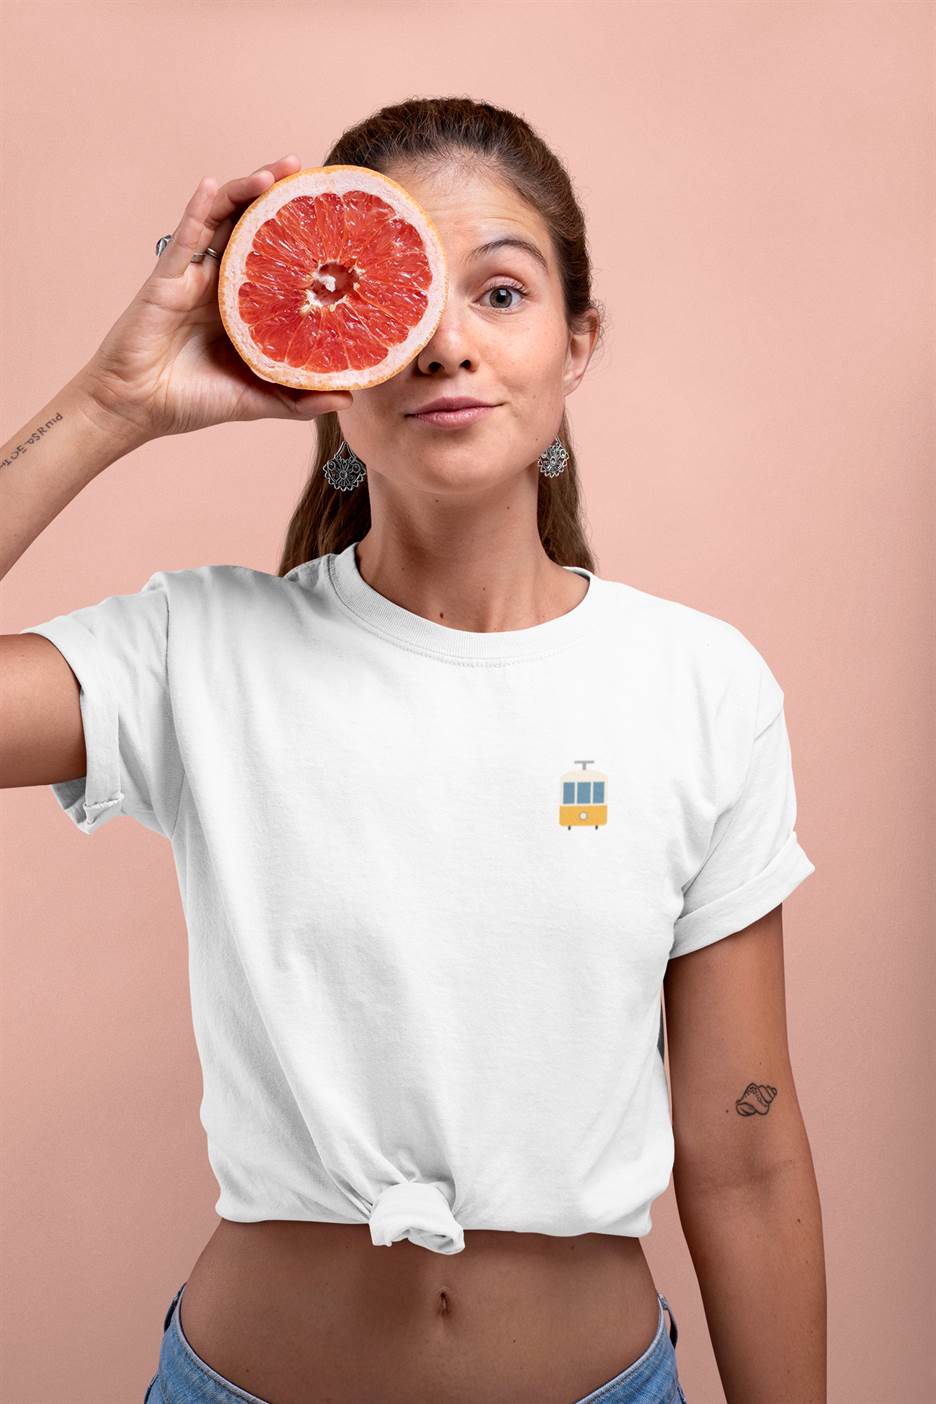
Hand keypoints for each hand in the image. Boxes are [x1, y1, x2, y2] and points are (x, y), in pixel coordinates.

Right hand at [78, 155, 352, 440]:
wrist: (137, 408)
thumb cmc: (191, 401)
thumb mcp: (257, 399)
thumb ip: (298, 398)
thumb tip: (349, 399)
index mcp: (241, 304)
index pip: (273, 257)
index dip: (296, 234)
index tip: (330, 216)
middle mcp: (219, 282)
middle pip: (250, 226)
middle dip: (275, 195)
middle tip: (305, 172)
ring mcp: (192, 276)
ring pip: (221, 220)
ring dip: (246, 190)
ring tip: (276, 172)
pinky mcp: (167, 278)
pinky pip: (185, 236)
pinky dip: (199, 209)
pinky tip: (214, 185)